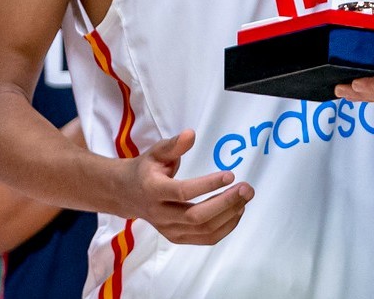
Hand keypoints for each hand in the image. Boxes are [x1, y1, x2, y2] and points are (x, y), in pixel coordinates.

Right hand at [114, 130, 252, 244]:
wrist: (127, 194)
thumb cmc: (146, 169)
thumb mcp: (155, 152)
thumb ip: (174, 145)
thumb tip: (191, 134)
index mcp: (152, 190)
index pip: (182, 192)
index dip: (208, 185)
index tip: (230, 175)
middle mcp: (160, 214)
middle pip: (196, 217)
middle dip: (225, 203)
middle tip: (246, 188)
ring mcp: (169, 229)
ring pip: (204, 230)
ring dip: (229, 215)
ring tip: (245, 198)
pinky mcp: (177, 237)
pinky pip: (205, 238)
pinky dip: (225, 227)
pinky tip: (236, 211)